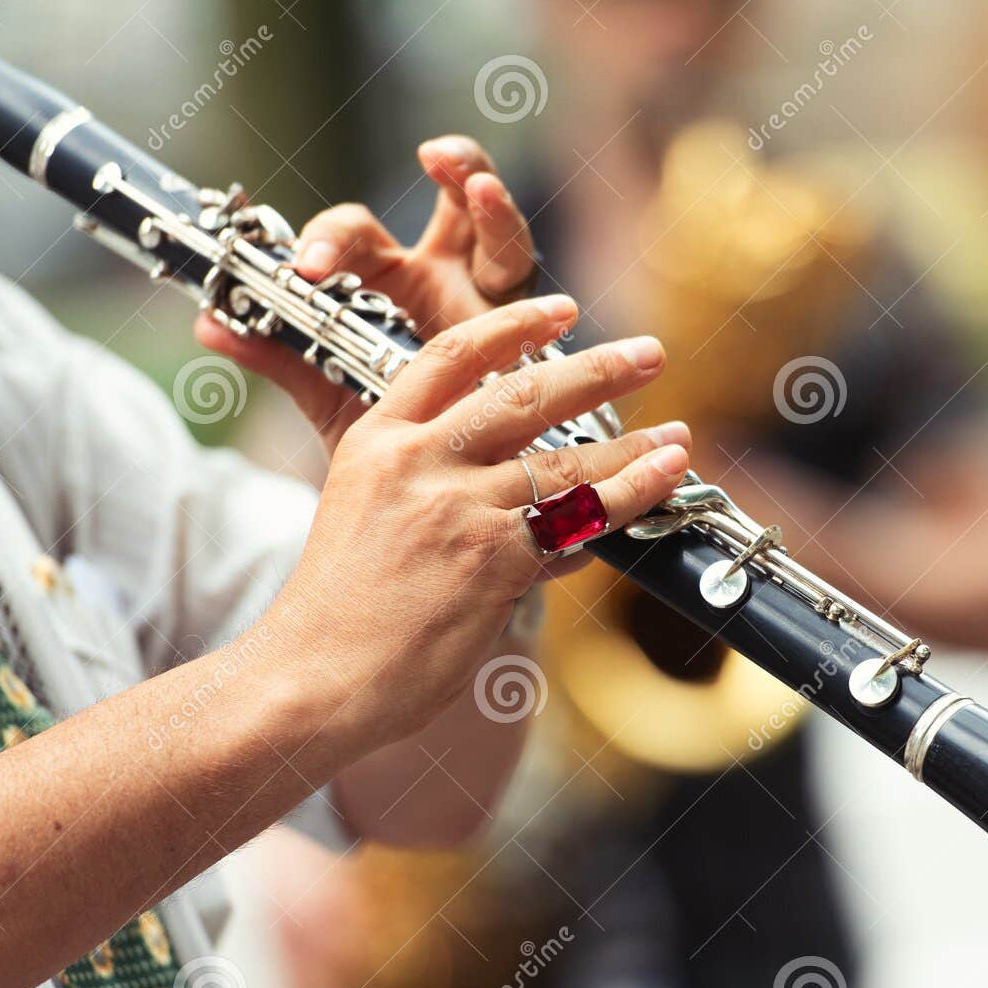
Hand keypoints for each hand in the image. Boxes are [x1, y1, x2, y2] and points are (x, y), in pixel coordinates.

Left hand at [196, 135, 538, 453]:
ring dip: (496, 205)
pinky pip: (542, 313)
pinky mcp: (534, 343)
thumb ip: (279, 355)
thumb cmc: (388, 434)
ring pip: (504, 237)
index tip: (307, 272)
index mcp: (388, 283)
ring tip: (482, 185)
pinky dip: (545, 307)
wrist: (435, 501)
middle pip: (450, 205)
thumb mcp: (330, 394)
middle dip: (453, 168)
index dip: (331, 243)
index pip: (359, 238)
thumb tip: (208, 324)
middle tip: (435, 157)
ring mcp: (494, 304)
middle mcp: (445, 278)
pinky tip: (554, 301)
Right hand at [265, 296, 690, 750]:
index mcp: (378, 439)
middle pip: (524, 395)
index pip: (452, 355)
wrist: (311, 677)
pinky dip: (620, 508)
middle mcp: (418, 461)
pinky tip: (657, 490)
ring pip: (564, 464)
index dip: (514, 326)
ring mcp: (458, 508)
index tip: (562, 310)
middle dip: (598, 370)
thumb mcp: (363, 514)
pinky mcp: (492, 560)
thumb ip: (428, 482)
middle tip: (649, 354)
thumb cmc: (339, 611)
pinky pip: (574, 525)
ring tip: (676, 438)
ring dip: (631, 449)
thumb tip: (516, 481)